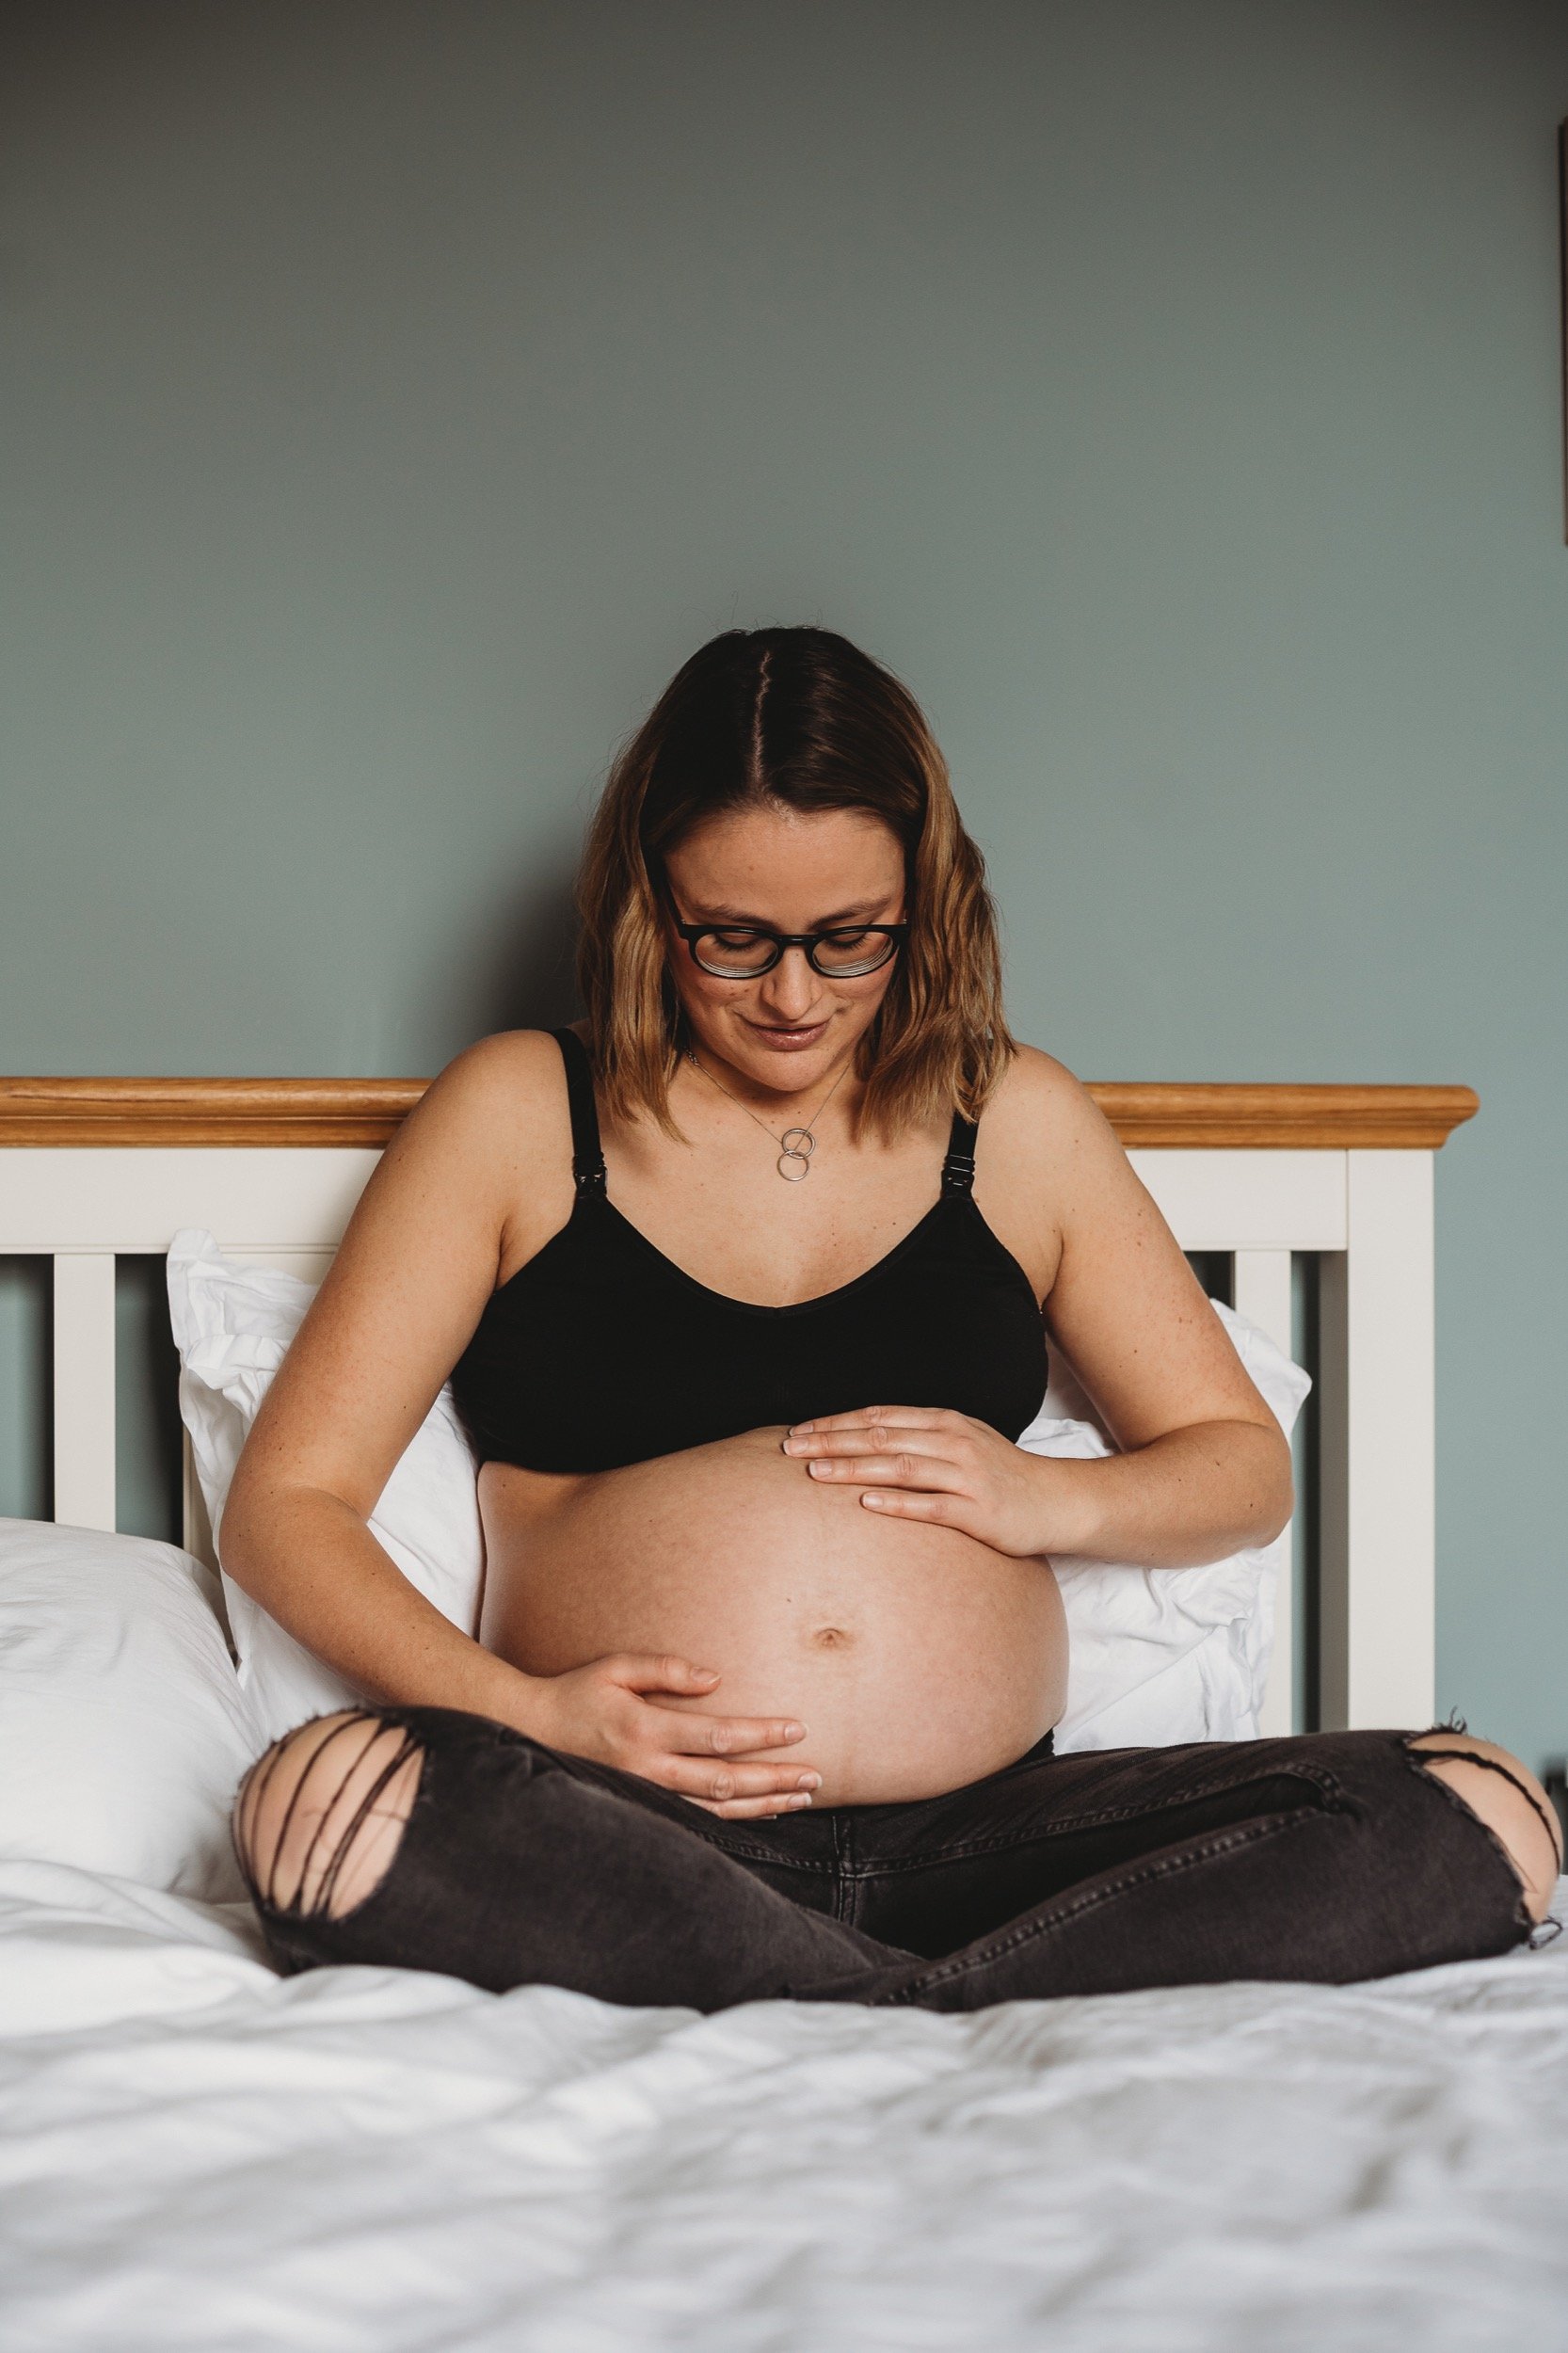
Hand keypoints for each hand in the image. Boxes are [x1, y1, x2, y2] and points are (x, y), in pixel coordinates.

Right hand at [526, 1653, 820, 1818]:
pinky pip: (697, 1821)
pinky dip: (734, 1819)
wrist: (530, 1733)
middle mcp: (648, 1770)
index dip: (761, 1735)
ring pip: (716, 1810)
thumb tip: (715, 1678)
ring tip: (801, 1798)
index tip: (798, 1730)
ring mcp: (646, 1796)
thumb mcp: (614, 1667)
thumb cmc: (575, 1694)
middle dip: (775, 1779)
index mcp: (645, 1731)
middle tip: (815, 1777)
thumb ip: (664, 1669)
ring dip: (762, 1805)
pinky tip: (762, 1813)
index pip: (718, 1736)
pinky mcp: (643, 1809)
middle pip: (726, 1780)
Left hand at [782, 1405, 1060, 1556]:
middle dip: (832, 1441)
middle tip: (791, 1449)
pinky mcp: (978, 1511)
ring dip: (854, 1469)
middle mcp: (953, 1442)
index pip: (879, 1416)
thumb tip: (864, 1439)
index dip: (836, 1423)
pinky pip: (931, 1506)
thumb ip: (919, 1438)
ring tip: (816, 1474)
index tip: (800, 1430)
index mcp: (944, 1422)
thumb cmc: (1001, 1474)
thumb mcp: (961, 1443)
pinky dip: (897, 1504)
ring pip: (900, 1467)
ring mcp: (966, 1476)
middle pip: (881, 1437)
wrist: (1057, 1500)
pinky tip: (866, 1505)